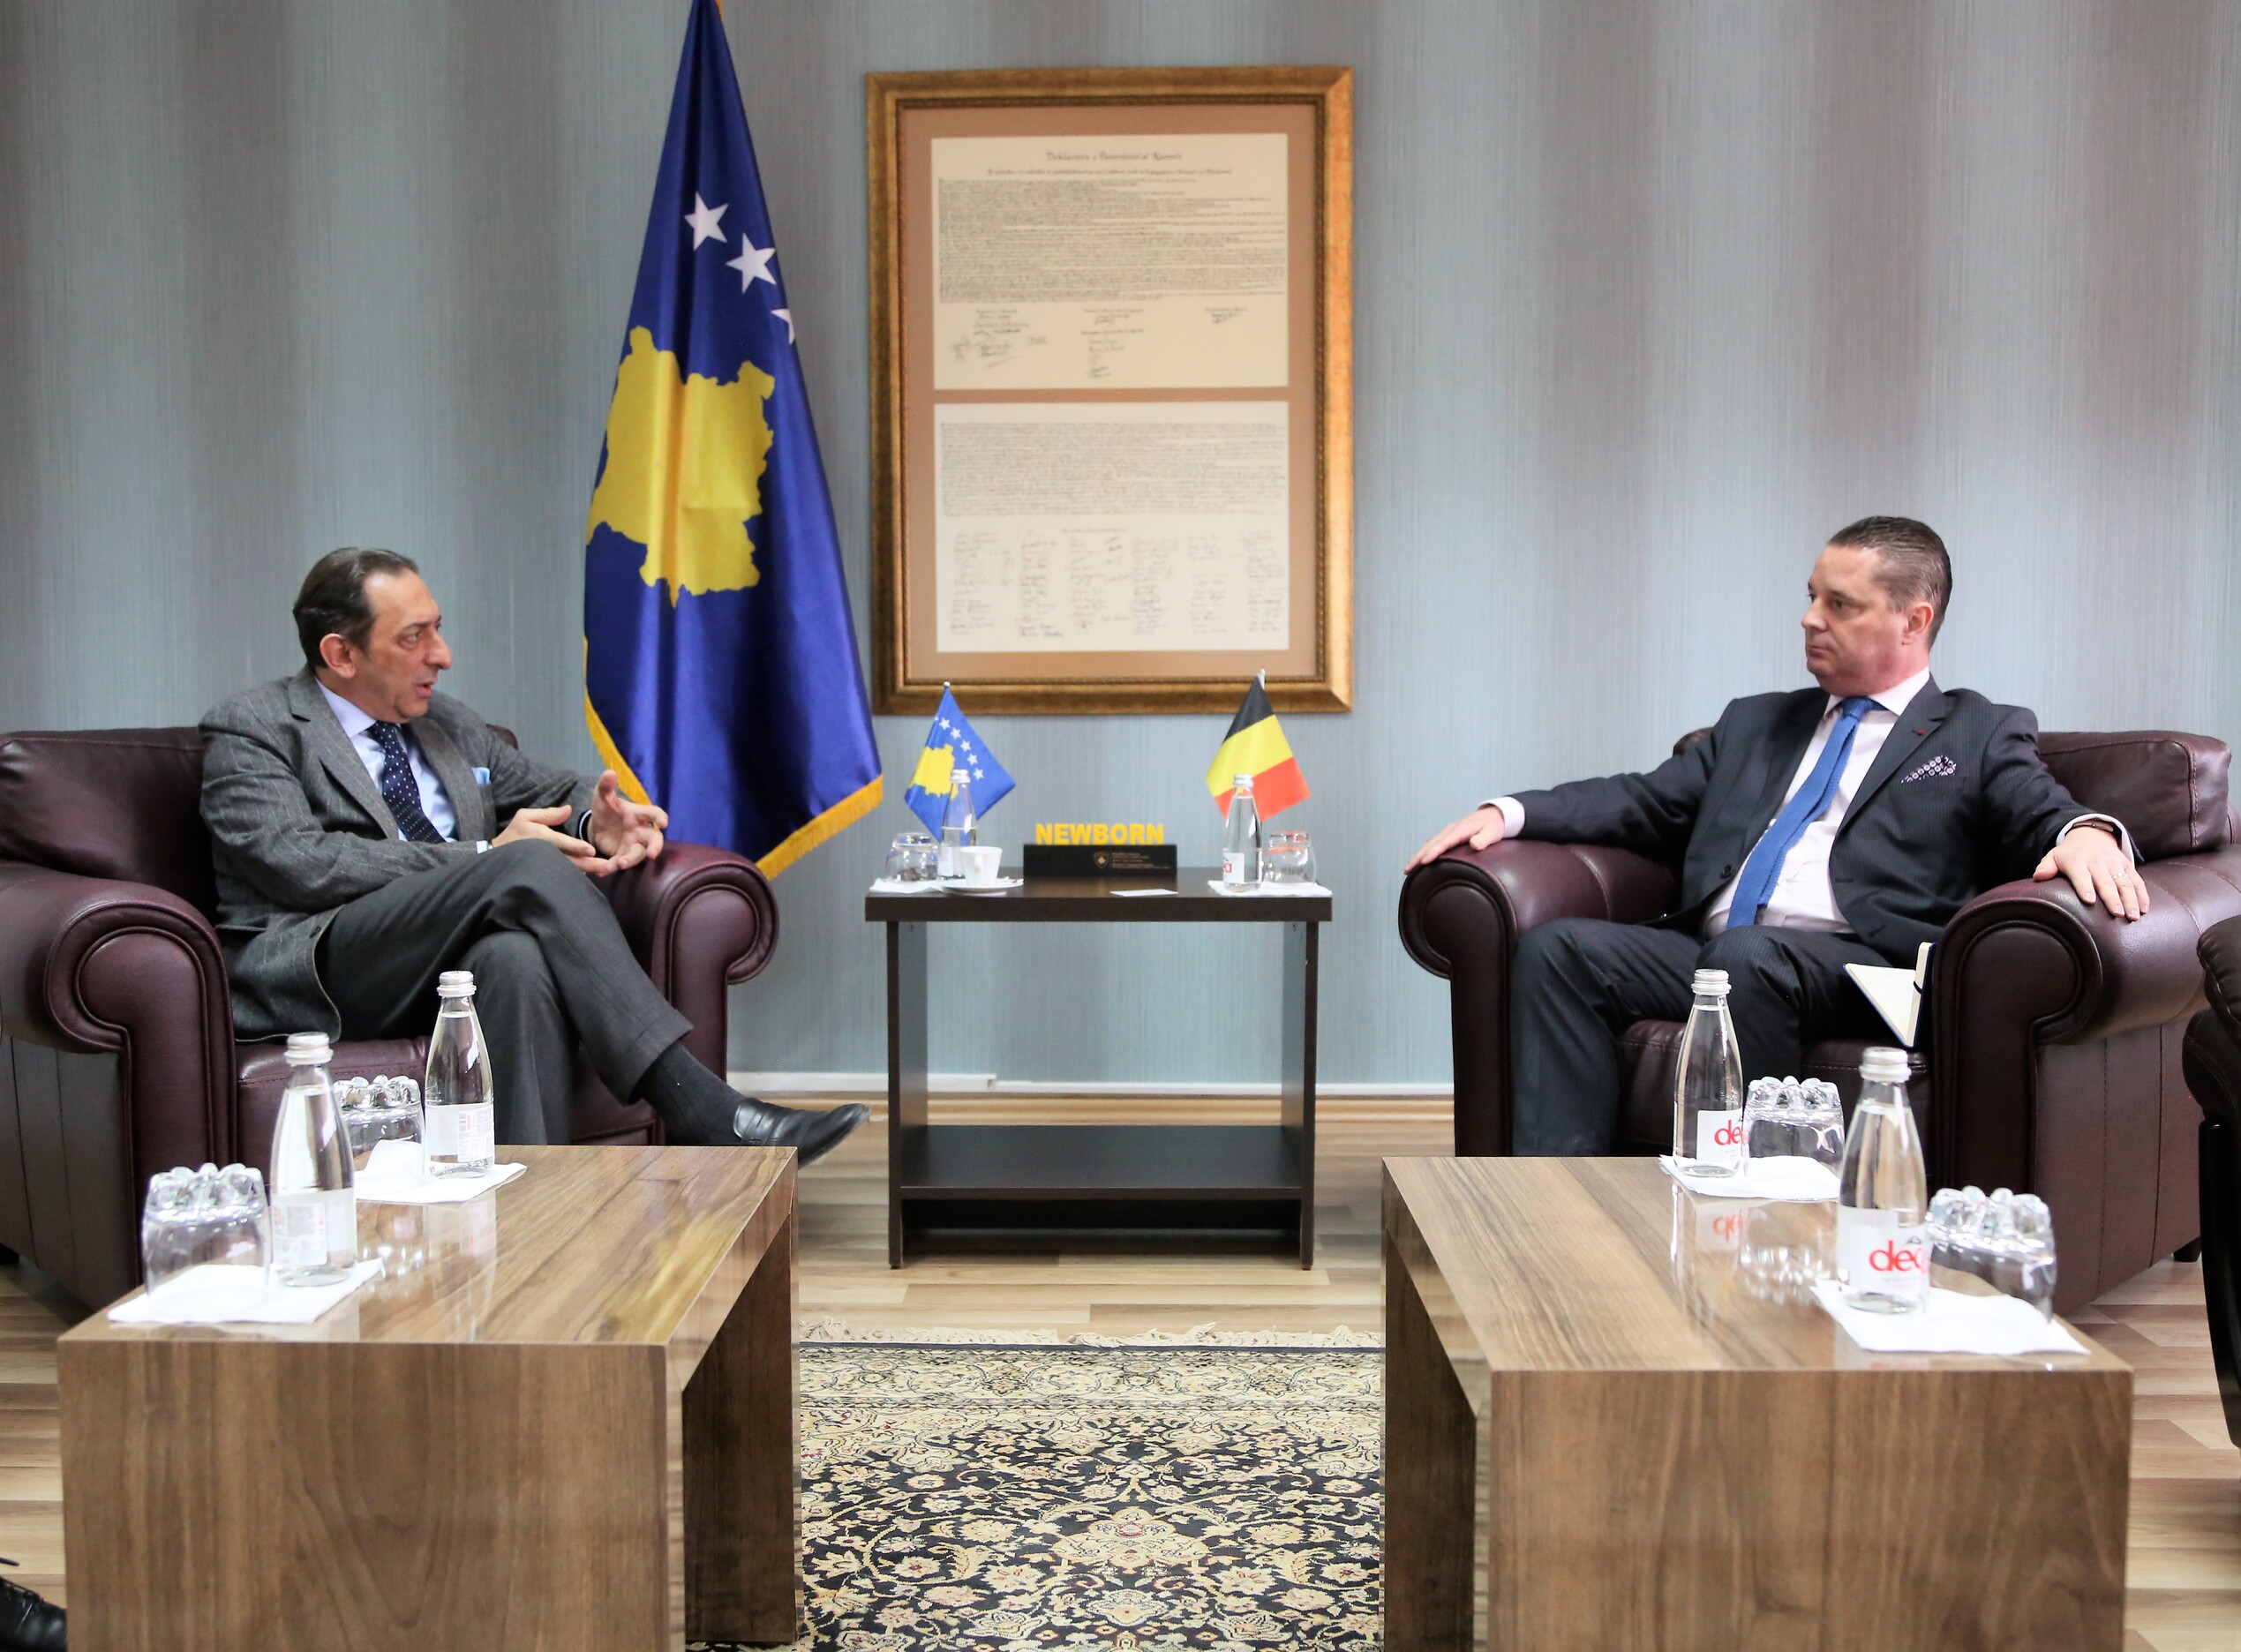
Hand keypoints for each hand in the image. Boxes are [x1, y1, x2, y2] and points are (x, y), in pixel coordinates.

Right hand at [493, 804, 613, 873]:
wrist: (496, 857)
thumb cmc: (513, 834)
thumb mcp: (525, 817)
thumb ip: (547, 814)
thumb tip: (568, 809)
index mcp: (542, 838)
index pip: (562, 843)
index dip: (577, 847)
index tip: (591, 850)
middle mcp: (547, 854)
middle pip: (571, 861)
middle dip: (590, 864)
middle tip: (607, 866)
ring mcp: (547, 867)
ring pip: (569, 870)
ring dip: (586, 871)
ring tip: (603, 872)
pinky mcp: (547, 875)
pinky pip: (564, 877)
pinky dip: (577, 877)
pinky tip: (590, 877)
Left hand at [587, 770, 667, 871]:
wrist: (597, 826)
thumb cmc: (606, 809)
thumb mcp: (602, 796)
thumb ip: (606, 786)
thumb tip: (609, 772)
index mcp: (638, 814)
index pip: (654, 813)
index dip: (660, 817)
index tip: (664, 822)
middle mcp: (640, 831)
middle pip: (654, 840)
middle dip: (655, 847)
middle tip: (651, 854)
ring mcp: (632, 845)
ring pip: (637, 854)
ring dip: (630, 860)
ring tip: (619, 864)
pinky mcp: (622, 856)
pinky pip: (620, 863)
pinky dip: (612, 867)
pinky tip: (603, 871)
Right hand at [1406, 804, 1507, 870]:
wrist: (1494, 814)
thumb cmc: (1494, 826)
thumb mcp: (1493, 832)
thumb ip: (1484, 839)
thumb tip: (1474, 844)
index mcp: (1459, 830)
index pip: (1443, 843)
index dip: (1432, 853)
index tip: (1423, 863)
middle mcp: (1450, 830)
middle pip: (1430, 844)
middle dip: (1417, 857)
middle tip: (1406, 870)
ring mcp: (1448, 832)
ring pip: (1429, 844)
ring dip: (1418, 855)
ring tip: (1408, 868)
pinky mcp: (1448, 834)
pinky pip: (1433, 843)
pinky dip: (1424, 851)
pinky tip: (1420, 859)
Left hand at [2033, 823, 2148, 920]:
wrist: (2090, 834)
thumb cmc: (2069, 854)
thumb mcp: (2054, 856)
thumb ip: (2046, 867)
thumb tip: (2038, 876)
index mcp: (2077, 861)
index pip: (2081, 875)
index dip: (2085, 887)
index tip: (2089, 900)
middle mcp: (2097, 862)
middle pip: (2106, 882)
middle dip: (2113, 898)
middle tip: (2117, 914)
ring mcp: (2114, 863)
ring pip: (2125, 882)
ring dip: (2131, 899)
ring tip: (2133, 916)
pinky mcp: (2127, 865)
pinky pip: (2137, 880)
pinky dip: (2142, 894)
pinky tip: (2144, 909)